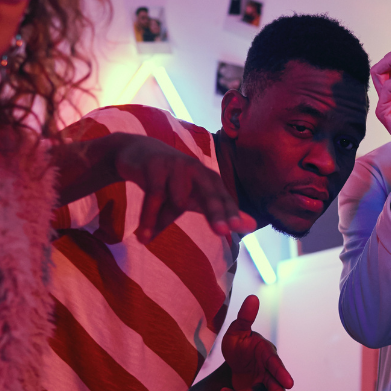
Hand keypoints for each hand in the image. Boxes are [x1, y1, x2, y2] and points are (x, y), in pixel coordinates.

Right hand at [113, 135, 255, 243]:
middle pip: (209, 194)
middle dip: (216, 212)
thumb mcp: (196, 195)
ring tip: (145, 239)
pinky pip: (154, 197)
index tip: (240, 228)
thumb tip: (253, 226)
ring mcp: (176, 165)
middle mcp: (196, 169)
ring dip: (161, 221)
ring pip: (177, 201)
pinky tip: (143, 236)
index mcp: (209, 178)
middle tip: (223, 232)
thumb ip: (221, 210)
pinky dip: (148, 218)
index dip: (232, 212)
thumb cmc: (172, 178)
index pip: (223, 198)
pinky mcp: (154, 165)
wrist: (138, 152)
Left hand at [210, 295, 293, 390]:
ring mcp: (262, 386)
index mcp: (267, 354)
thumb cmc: (239, 343)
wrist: (234, 361)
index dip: (282, 373)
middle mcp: (268, 372)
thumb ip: (244, 318)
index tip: (289, 384)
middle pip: (274, 385)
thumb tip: (253, 296)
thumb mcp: (237, 331)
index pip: (275, 364)